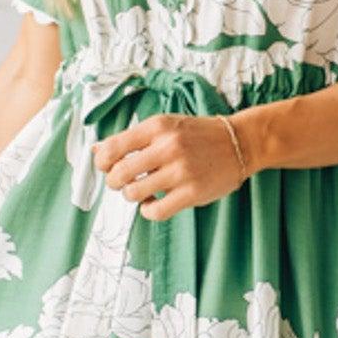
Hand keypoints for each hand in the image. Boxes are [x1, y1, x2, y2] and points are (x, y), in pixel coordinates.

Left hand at [91, 111, 248, 219]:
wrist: (240, 143)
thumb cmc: (199, 135)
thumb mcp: (166, 126)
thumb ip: (133, 139)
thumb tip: (97, 150)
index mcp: (157, 127)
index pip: (112, 148)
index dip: (102, 163)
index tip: (106, 167)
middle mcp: (168, 147)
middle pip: (118, 173)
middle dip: (114, 182)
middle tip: (122, 182)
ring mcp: (181, 171)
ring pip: (133, 193)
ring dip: (131, 196)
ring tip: (141, 191)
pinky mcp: (192, 193)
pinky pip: (155, 211)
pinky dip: (147, 211)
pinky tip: (153, 203)